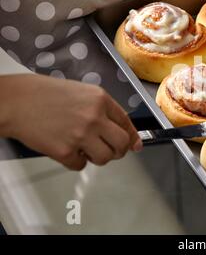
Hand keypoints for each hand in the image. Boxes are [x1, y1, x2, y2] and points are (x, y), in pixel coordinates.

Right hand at [0, 74, 142, 169]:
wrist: (16, 101)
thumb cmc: (45, 95)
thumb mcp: (82, 92)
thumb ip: (103, 110)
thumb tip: (122, 131)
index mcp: (100, 99)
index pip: (126, 122)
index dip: (132, 136)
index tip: (135, 145)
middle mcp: (95, 117)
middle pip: (121, 144)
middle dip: (118, 151)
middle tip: (110, 150)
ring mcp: (81, 135)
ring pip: (105, 158)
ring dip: (97, 157)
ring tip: (84, 148)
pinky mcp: (65, 151)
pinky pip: (80, 165)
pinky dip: (75, 161)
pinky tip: (66, 148)